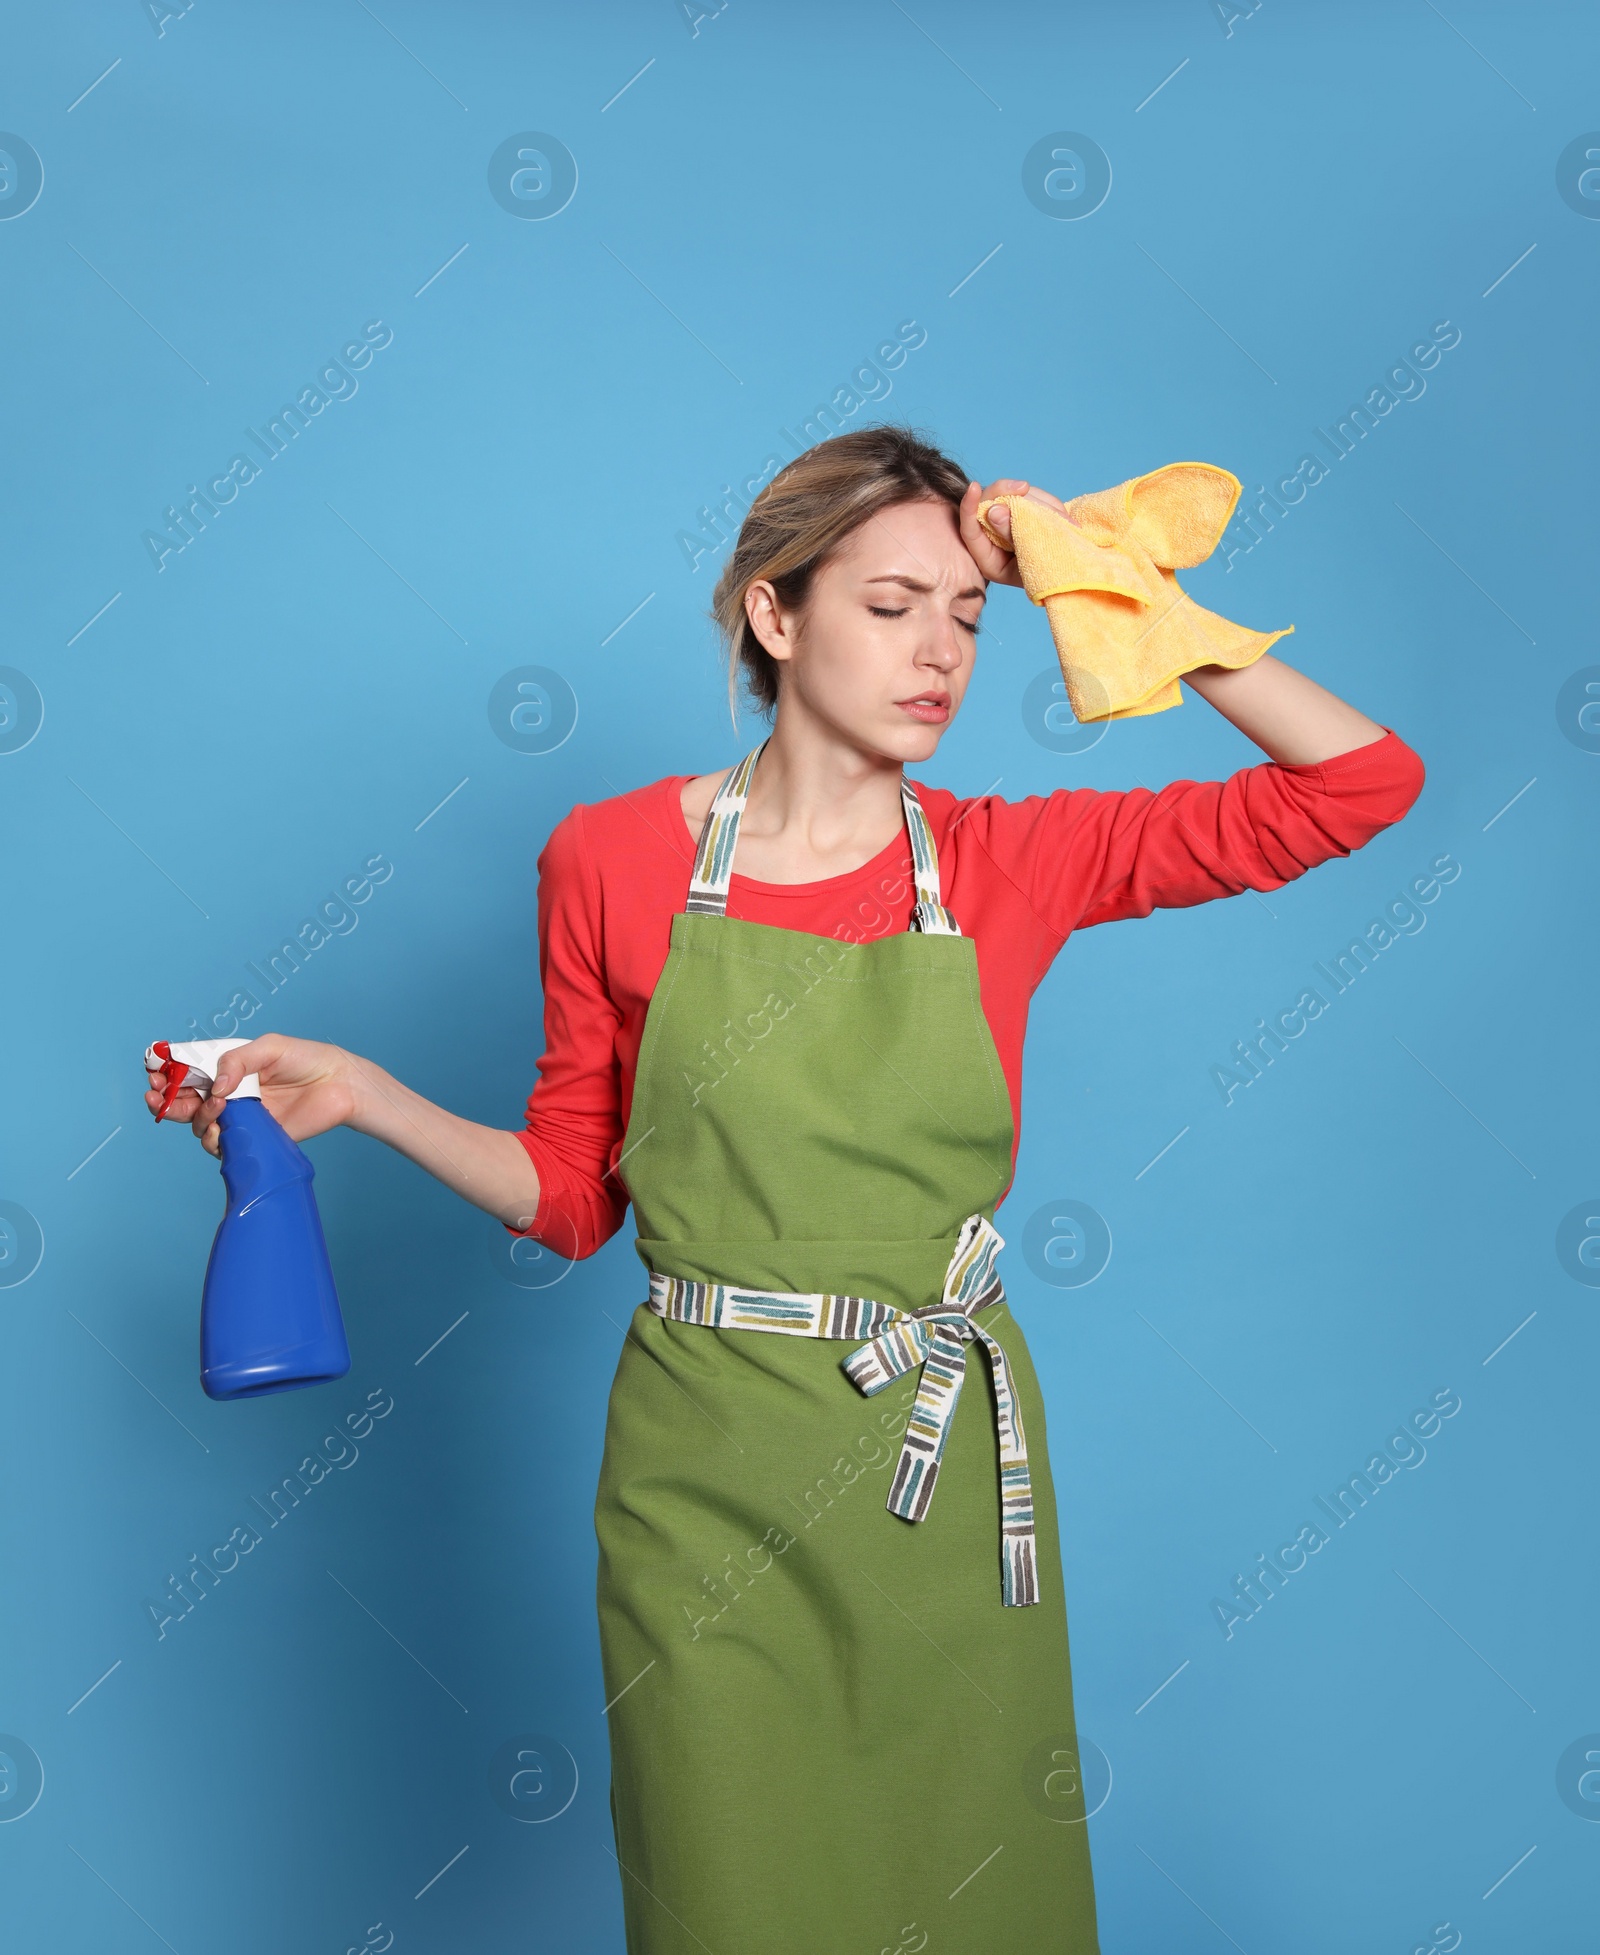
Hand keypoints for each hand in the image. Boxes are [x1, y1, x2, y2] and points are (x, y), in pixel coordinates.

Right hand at [145, 1034, 358, 1158]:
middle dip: (164, 1101)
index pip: (187, 1073)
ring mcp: (239, 1117)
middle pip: (183, 1102)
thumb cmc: (306, 1059)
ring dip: (196, 1118)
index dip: (166, 1075)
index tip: (153, 1075)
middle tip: (156, 1097)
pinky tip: (223, 1128)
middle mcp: (229, 1093)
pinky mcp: (252, 1138)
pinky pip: (222, 1145)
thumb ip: (237, 1060)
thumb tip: (215, 1086)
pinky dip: (214, 1139)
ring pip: (199, 1125)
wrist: (339, 1085)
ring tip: (216, 1106)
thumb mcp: (269, 1047)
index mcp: (228, 1069)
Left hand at [958, 477, 1070, 586]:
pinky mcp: (1026, 515)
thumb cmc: (1049, 575)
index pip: (969, 529)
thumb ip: (1010, 535)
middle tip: (1024, 488)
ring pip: (1013, 496)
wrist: (1072, 575)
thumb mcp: (1027, 561)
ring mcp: (1009, 524)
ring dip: (1036, 500)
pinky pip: (1033, 498)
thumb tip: (994, 509)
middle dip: (1007, 493)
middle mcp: (994, 539)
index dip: (969, 507)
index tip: (974, 487)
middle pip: (989, 504)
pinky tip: (1063, 518)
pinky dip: (1048, 503)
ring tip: (1061, 519)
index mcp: (988, 558)